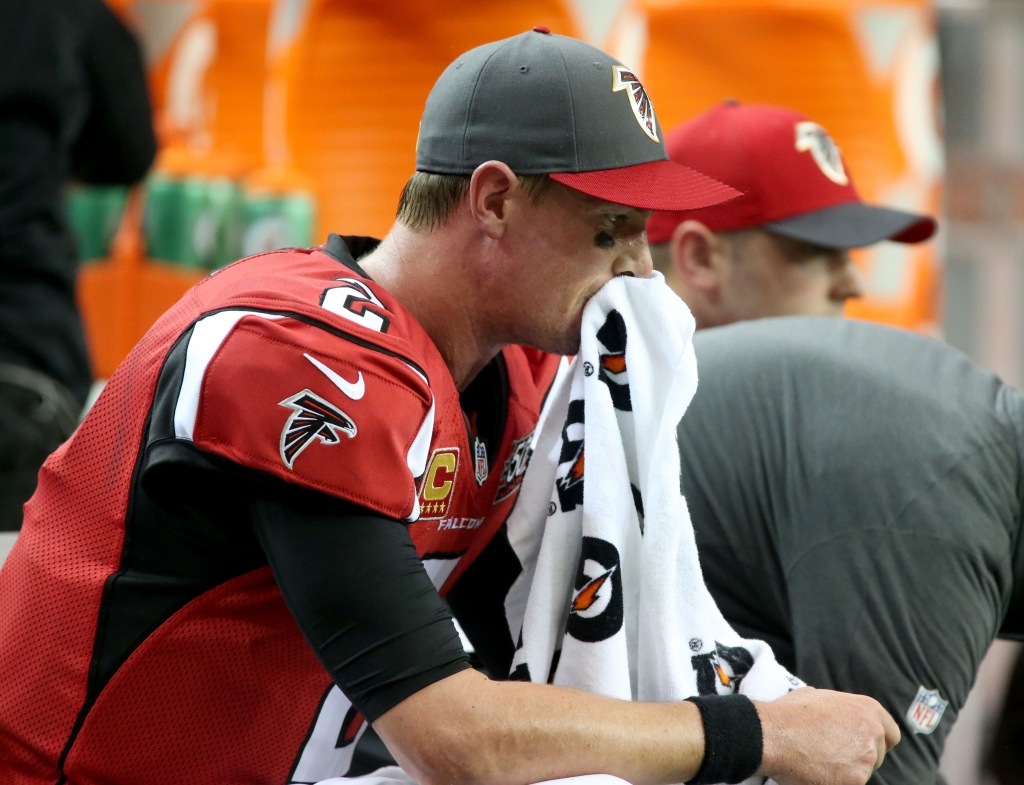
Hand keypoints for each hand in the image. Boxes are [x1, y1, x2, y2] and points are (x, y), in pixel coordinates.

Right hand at [755, 686, 899, 784]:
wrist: (774, 734)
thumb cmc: (789, 713)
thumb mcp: (815, 696)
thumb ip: (836, 707)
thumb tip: (832, 713)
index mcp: (867, 709)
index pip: (891, 733)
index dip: (878, 741)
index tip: (864, 746)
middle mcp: (872, 733)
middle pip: (878, 755)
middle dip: (859, 757)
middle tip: (834, 754)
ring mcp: (866, 759)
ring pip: (862, 772)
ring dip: (846, 771)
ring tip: (819, 761)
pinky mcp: (855, 781)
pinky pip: (849, 783)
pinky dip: (835, 781)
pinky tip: (816, 772)